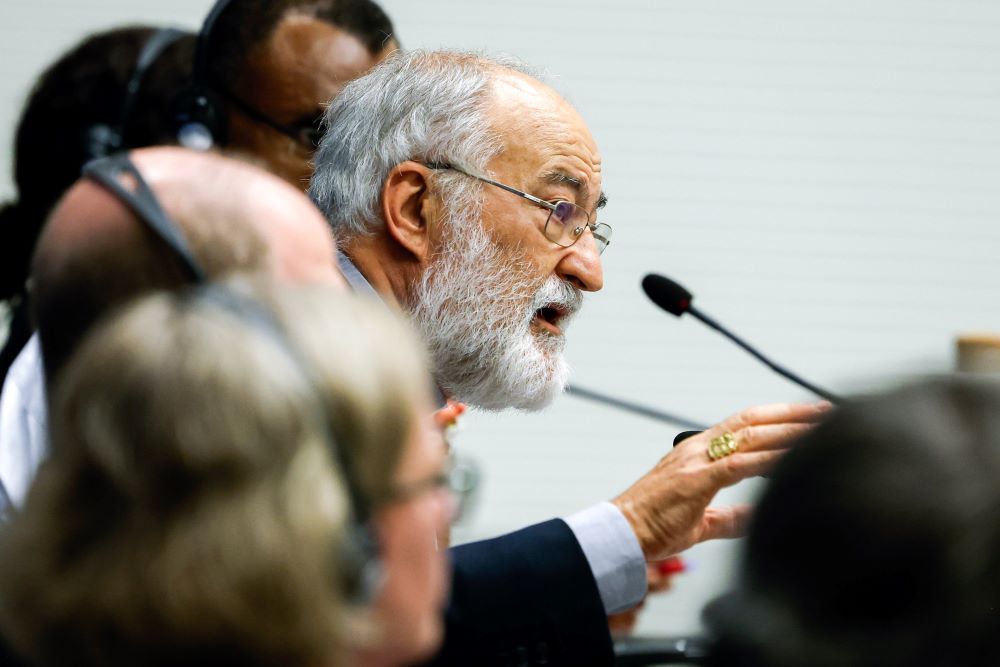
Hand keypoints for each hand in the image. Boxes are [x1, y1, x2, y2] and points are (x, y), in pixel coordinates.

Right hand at [612, 402, 829, 560]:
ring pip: (750, 435)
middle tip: (828, 409)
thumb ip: (729, 518)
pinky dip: (770, 459)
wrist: (621, 534)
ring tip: (821, 424)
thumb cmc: (652, 527)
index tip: (809, 416)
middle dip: (792, 413)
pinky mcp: (696, 479)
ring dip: (789, 429)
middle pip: (753, 420)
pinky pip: (740, 464)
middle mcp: (698, 448)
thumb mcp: (700, 522)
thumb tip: (756, 518)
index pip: (744, 425)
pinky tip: (794, 456)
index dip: (778, 418)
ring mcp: (696, 460)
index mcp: (698, 454)